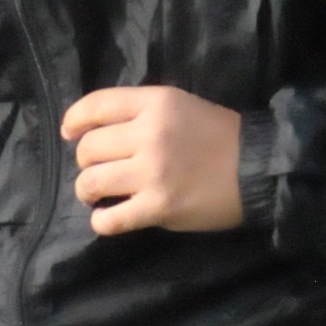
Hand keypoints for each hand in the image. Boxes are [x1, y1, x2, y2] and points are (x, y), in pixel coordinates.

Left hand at [61, 85, 245, 235]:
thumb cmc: (218, 135)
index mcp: (155, 104)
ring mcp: (152, 173)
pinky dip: (102, 221)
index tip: (69, 134)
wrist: (256, 168)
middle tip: (99, 170)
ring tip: (97, 195)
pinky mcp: (158, 207)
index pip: (96, 106)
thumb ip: (141, 113)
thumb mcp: (181, 105)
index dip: (74, 121)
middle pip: (89, 148)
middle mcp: (149, 135)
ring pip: (91, 182)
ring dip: (88, 191)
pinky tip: (107, 218)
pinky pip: (110, 219)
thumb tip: (93, 131)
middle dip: (86, 162)